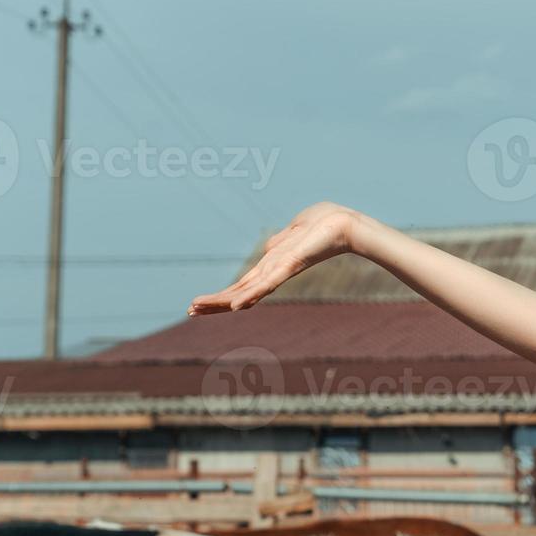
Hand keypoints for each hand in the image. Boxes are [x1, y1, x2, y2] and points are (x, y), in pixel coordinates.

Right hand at [188, 202, 362, 314]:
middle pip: (239, 291)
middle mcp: (275, 271)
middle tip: (189, 311)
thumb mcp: (294, 231)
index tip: (201, 302)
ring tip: (198, 308)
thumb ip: (281, 241)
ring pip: (247, 290)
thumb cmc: (324, 224)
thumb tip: (271, 246)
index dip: (223, 293)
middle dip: (214, 302)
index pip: (243, 283)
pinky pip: (269, 283)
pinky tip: (236, 306)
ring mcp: (282, 270)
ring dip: (222, 301)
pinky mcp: (291, 265)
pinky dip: (252, 295)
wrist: (345, 224)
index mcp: (273, 264)